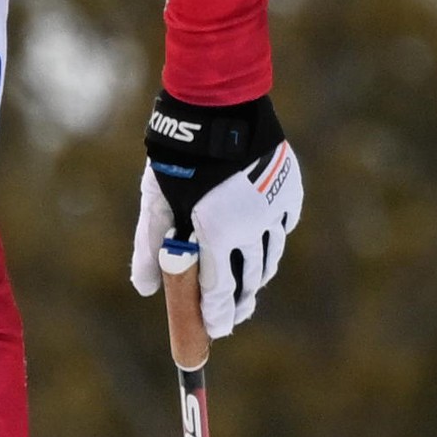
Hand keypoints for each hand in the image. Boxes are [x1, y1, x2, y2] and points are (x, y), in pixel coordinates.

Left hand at [129, 91, 302, 338]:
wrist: (218, 105)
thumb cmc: (178, 156)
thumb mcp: (157, 200)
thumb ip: (150, 246)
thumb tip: (146, 288)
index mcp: (217, 233)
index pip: (220, 291)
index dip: (217, 316)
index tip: (216, 331)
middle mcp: (252, 227)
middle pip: (250, 281)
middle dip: (239, 304)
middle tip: (232, 318)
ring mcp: (275, 209)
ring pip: (270, 258)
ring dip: (256, 278)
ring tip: (246, 288)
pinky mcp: (290, 191)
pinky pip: (282, 229)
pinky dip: (270, 242)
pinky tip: (260, 247)